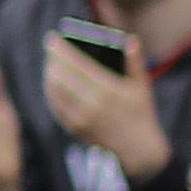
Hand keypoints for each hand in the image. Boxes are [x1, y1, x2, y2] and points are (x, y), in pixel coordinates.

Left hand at [42, 37, 169, 179]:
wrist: (138, 151)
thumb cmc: (141, 115)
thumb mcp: (142, 87)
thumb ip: (134, 63)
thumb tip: (130, 40)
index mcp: (109, 90)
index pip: (78, 65)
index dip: (62, 51)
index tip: (53, 39)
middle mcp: (92, 104)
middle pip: (62, 76)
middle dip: (53, 59)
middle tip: (50, 48)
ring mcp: (81, 118)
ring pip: (55, 92)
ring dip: (49, 75)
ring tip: (50, 64)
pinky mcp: (75, 129)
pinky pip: (56, 108)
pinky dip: (51, 93)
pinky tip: (51, 84)